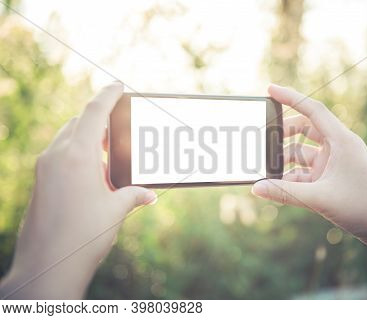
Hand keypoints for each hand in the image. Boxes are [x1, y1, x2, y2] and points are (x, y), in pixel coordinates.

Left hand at [0, 82, 156, 298]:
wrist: (47, 265)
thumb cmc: (83, 235)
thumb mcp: (115, 211)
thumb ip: (134, 195)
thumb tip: (149, 194)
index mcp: (78, 155)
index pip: (93, 112)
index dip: (107, 95)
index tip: (118, 85)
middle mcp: (57, 155)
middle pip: (78, 122)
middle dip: (99, 119)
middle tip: (119, 125)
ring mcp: (44, 168)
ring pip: (68, 137)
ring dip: (88, 137)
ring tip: (109, 150)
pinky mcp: (40, 181)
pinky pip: (60, 154)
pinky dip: (77, 153)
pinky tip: (93, 172)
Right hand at [252, 84, 366, 298]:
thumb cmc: (363, 207)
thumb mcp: (319, 198)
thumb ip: (284, 192)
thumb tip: (256, 188)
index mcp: (342, 141)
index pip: (313, 110)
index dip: (291, 97)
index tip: (270, 90)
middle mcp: (338, 147)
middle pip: (305, 129)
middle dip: (283, 135)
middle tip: (264, 141)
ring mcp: (335, 162)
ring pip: (304, 152)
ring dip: (286, 161)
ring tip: (267, 171)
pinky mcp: (332, 177)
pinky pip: (307, 171)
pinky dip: (292, 177)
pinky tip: (278, 188)